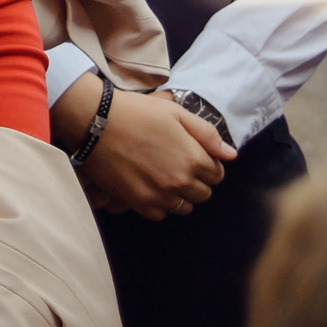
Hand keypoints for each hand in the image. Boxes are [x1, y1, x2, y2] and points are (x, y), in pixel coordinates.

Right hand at [71, 88, 235, 219]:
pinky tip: (148, 187)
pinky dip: (158, 204)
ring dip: (178, 195)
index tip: (191, 156)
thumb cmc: (136, 112)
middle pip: (203, 194)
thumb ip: (207, 135)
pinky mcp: (138, 203)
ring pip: (183, 207)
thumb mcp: (176, 113)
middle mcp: (181, 181)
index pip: (217, 175)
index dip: (207, 165)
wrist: (95, 121)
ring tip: (162, 178)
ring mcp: (159, 195)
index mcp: (194, 158)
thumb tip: (231, 155)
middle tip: (175, 166)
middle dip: (195, 181)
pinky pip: (160, 214)